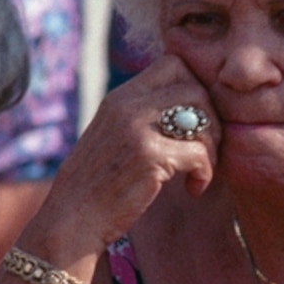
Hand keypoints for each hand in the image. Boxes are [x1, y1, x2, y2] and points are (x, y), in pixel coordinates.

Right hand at [12, 55, 219, 268]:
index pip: (174, 64)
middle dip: (211, 119)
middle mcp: (127, 105)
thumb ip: (140, 117)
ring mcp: (137, 129)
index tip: (195, 123)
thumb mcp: (112, 137)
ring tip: (200, 170)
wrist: (71, 220)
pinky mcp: (149, 157)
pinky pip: (200, 153)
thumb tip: (186, 108)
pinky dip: (206, 173)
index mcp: (119, 98)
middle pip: (195, 87)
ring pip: (203, 116)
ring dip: (211, 146)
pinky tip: (194, 189)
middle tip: (204, 150)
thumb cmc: (97, 186)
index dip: (195, 88)